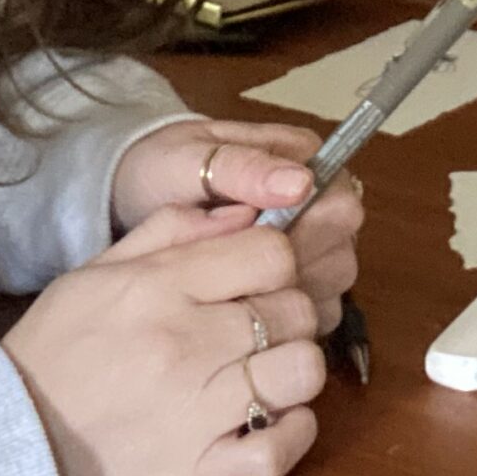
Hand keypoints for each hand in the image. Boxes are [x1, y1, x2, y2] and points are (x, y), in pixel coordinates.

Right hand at [1, 201, 325, 475]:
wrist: (5, 449)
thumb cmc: (53, 353)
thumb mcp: (95, 272)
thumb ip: (170, 232)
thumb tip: (242, 215)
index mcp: (159, 288)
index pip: (272, 253)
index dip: (277, 261)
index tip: (259, 278)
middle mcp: (186, 344)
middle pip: (295, 309)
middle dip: (287, 313)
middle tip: (261, 328)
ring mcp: (196, 414)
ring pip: (300, 373)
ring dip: (294, 371)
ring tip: (266, 374)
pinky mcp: (199, 474)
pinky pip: (280, 449)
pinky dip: (293, 433)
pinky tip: (272, 420)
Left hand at [112, 118, 364, 333]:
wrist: (133, 195)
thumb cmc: (163, 170)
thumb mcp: (188, 161)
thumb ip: (243, 168)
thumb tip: (301, 183)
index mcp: (303, 158)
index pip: (341, 205)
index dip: (309, 234)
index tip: (258, 247)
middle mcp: (319, 199)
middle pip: (342, 251)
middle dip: (294, 270)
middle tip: (240, 278)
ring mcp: (314, 241)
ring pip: (332, 284)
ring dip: (290, 297)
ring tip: (236, 294)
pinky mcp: (301, 277)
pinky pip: (316, 308)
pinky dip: (285, 317)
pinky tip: (243, 310)